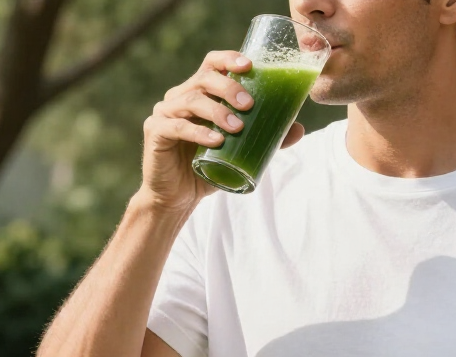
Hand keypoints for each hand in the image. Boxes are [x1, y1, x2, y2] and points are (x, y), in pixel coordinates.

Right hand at [137, 51, 306, 212]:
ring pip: (191, 100)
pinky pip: (178, 127)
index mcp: (199, 93)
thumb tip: (299, 129)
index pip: (211, 65)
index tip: (249, 66)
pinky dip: (198, 133)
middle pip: (203, 78)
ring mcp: (165, 113)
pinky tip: (215, 141)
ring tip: (237, 127)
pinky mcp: (156, 132)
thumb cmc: (207, 169)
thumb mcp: (240, 152)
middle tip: (249, 104)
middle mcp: (179, 97)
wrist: (177, 198)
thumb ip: (266, 139)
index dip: (228, 59)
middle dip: (228, 87)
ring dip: (217, 111)